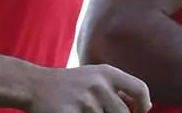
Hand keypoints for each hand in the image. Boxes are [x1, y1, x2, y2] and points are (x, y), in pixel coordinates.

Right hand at [29, 64, 150, 112]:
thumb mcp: (96, 77)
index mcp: (107, 72)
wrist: (35, 85)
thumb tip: (146, 106)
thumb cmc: (71, 85)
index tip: (139, 112)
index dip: (143, 104)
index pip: (140, 88)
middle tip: (99, 111)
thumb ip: (118, 89)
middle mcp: (98, 84)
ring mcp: (84, 100)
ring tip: (82, 110)